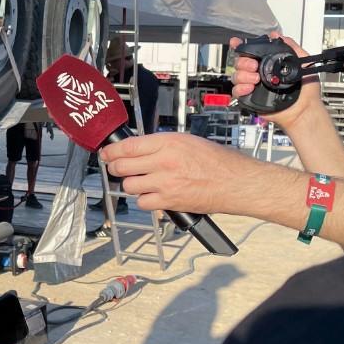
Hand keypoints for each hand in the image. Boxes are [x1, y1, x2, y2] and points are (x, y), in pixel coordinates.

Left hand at [101, 133, 258, 214]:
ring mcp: (166, 183)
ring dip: (132, 184)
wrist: (237, 182)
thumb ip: (162, 145)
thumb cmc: (218, 161)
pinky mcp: (170, 201)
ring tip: (141, 181)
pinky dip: (144, 200)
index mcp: (169, 142)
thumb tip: (139, 149)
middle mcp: (164, 161)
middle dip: (115, 167)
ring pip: (129, 185)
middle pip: (122, 166)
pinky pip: (142, 202)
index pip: (128, 146)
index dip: (111, 151)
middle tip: (117, 167)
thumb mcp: (188, 141)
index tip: (105, 153)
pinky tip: (152, 195)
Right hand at [231, 33, 323, 128]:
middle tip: (254, 66)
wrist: (304, 109)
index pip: (251, 52)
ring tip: (256, 79)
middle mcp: (258, 73)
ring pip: (237, 76)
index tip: (236, 42)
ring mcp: (253, 86)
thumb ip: (292, 47)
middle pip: (240, 62)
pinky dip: (240, 88)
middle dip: (244, 62)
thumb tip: (278, 36)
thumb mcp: (303, 62)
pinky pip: (237, 91)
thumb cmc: (306, 90)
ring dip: (243, 75)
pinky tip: (250, 87)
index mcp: (268, 64)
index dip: (240, 46)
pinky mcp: (250, 98)